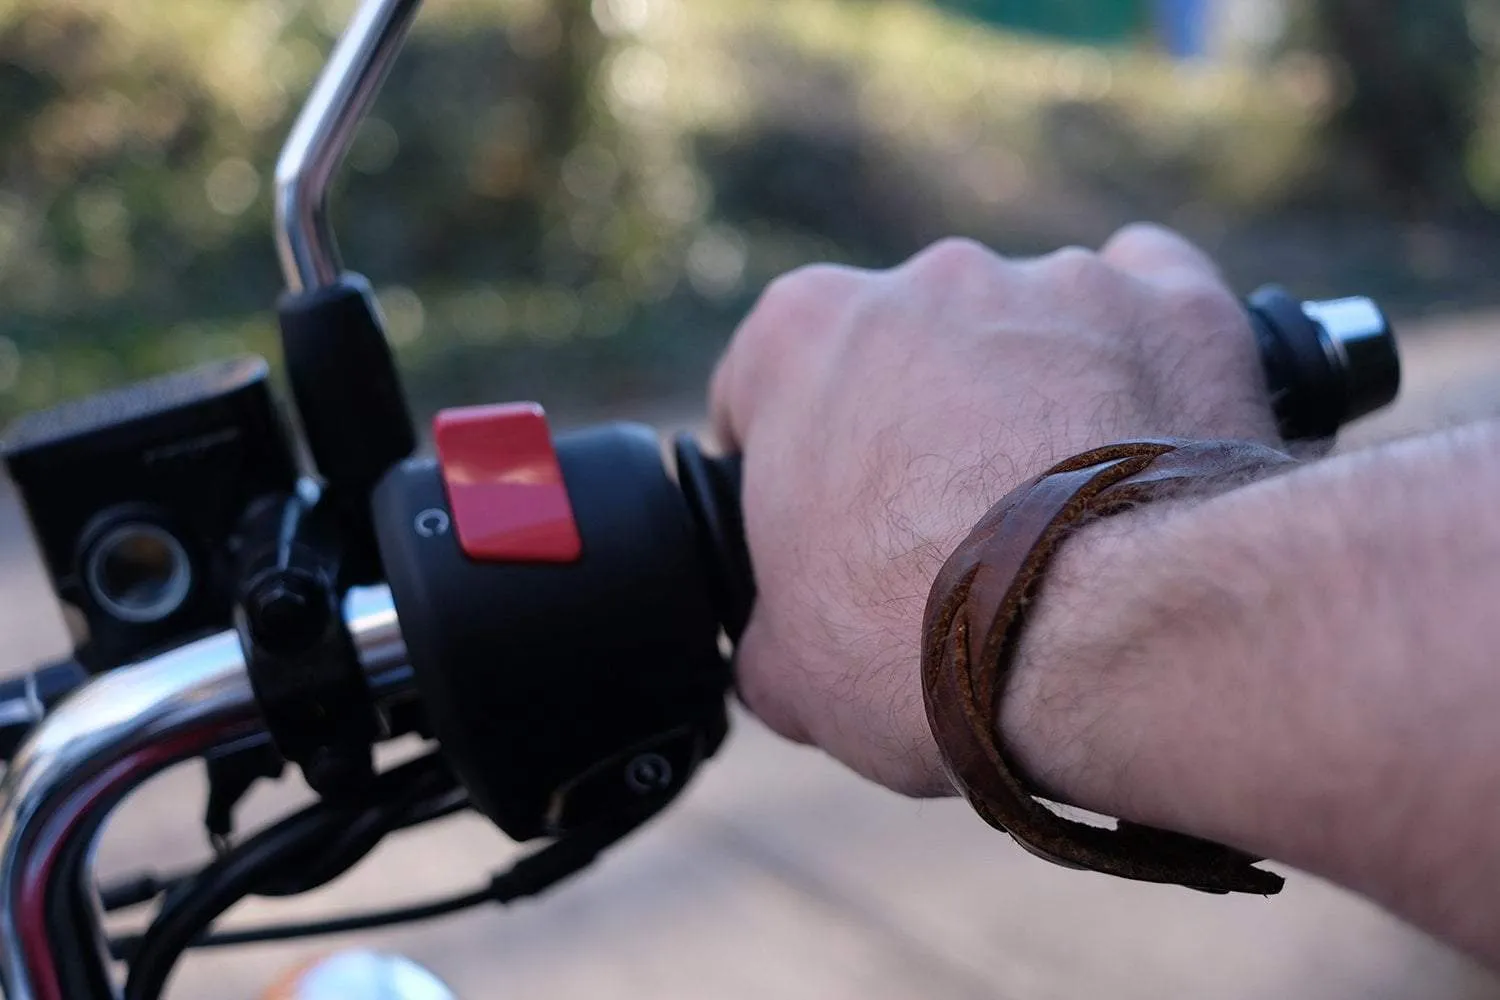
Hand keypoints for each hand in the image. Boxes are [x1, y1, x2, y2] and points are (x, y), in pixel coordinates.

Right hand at [709, 226, 1279, 795]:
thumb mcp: (786, 667)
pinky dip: (1146, 355)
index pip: (767, 382)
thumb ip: (769, 620)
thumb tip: (788, 639)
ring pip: (1030, 328)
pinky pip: (1150, 301)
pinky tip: (1150, 435)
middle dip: (919, 422)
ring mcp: (1056, 282)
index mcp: (801, 338)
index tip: (823, 524)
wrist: (1100, 643)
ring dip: (1034, 395)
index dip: (790, 463)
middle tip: (948, 531)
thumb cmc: (916, 644)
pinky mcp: (1174, 303)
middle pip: (906, 348)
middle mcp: (925, 281)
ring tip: (1066, 511)